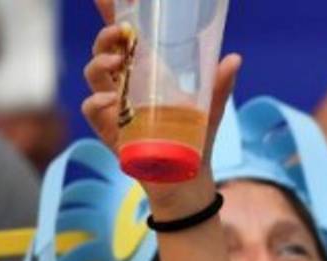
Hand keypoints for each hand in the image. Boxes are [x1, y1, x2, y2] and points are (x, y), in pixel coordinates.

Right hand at [81, 0, 240, 206]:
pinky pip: (92, 109)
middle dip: (106, 37)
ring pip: (93, 75)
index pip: (123, 38)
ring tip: (118, 62)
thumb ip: (220, 84)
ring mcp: (113, 106)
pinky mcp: (108, 129)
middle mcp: (125, 84)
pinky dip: (97, 101)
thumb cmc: (196, 137)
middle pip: (103, 50)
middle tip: (121, 35)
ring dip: (100, 63)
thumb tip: (234, 58)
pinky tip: (112, 100)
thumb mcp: (210, 107)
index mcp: (146, 72)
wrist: (188, 177)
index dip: (111, 13)